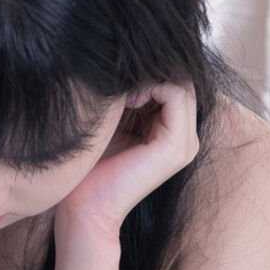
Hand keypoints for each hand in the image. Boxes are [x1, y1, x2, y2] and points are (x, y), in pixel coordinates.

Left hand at [58, 81, 198, 244]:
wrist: (84, 209)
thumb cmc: (89, 168)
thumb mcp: (112, 122)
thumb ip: (128, 97)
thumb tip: (129, 60)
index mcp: (171, 134)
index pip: (174, 82)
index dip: (149, 72)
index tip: (117, 81)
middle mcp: (185, 139)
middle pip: (180, 79)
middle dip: (151, 72)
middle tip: (119, 83)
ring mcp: (185, 144)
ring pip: (181, 82)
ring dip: (150, 77)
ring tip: (121, 93)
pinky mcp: (177, 147)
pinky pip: (176, 94)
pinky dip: (151, 85)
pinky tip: (126, 99)